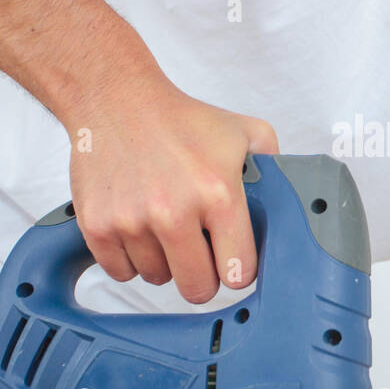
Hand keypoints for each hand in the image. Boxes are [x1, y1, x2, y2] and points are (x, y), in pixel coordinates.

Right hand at [63, 72, 278, 300]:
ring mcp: (132, 221)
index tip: (232, 261)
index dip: (237, 270)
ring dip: (164, 262)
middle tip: (199, 253)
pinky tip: (138, 230)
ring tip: (164, 227)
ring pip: (157, 279)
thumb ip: (274, 167)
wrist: (116, 99)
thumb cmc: (180, 120)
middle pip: (197, 289)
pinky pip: (120, 272)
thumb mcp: (245, 132)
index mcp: (218, 194)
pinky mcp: (97, 225)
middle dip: (202, 276)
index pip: (238, 272)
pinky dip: (130, 259)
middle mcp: (174, 211)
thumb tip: (292, 198)